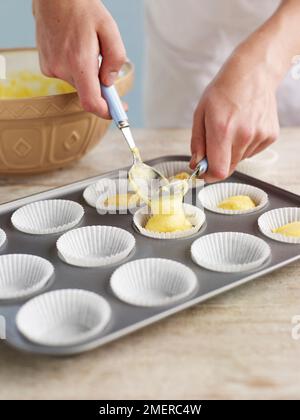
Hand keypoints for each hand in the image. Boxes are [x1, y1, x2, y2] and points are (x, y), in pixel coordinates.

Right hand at [33, 0, 125, 118]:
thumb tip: (110, 82)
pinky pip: (68, 76)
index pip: (91, 102)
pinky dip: (76, 69)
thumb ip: (115, 58)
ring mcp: (51, 69)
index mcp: (79, 62)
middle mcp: (62, 69)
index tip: (118, 111)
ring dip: (87, 74)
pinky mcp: (46, 67)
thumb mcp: (109, 29)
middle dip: (100, 86)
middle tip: (106, 68)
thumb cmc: (83, 9)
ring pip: (78, 83)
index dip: (107, 112)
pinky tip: (74, 49)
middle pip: (87, 92)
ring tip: (86, 48)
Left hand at [190, 49, 279, 182]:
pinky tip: (244, 126)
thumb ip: (197, 143)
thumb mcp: (200, 113)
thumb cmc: (224, 91)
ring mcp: (259, 135)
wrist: (253, 73)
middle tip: (215, 143)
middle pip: (229, 168)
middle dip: (218, 161)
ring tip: (232, 128)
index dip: (209, 176)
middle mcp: (243, 135)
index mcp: (222, 129)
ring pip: (240, 159)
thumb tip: (196, 164)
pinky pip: (252, 152)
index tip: (204, 172)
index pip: (219, 171)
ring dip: (231, 151)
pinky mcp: (270, 135)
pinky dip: (244, 145)